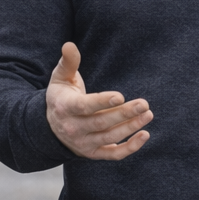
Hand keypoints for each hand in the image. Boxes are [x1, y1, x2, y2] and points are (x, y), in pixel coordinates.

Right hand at [45, 42, 151, 159]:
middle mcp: (73, 128)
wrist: (51, 127)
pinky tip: (145, 134)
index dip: (102, 102)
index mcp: (64, 108)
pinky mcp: (93, 153)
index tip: (120, 96)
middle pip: (101, 123)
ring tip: (148, 114)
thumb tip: (69, 45)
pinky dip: (130, 148)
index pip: (84, 107)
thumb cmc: (61, 96)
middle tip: (144, 104)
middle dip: (124, 114)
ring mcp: (84, 143)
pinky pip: (113, 154)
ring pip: (110, 138)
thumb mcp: (60, 78)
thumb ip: (68, 62)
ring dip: (130, 127)